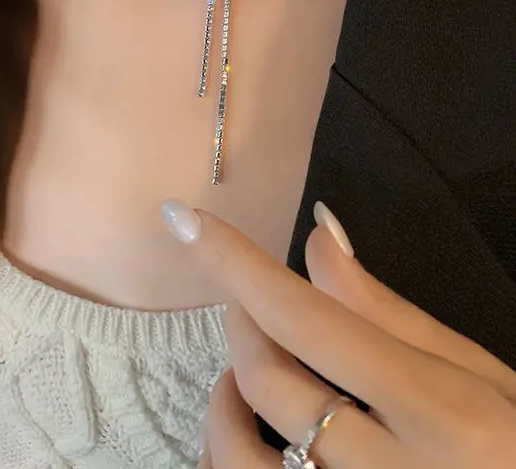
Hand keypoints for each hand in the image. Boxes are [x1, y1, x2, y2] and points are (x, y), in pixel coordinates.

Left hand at [160, 201, 515, 467]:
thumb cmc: (515, 452)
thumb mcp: (480, 380)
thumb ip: (391, 314)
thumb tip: (317, 238)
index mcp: (444, 415)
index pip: (310, 319)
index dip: (236, 263)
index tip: (183, 219)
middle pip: (269, 378)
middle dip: (242, 322)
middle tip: (252, 306)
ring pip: (238, 452)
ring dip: (223, 398)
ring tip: (242, 378)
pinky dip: (222, 454)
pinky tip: (244, 435)